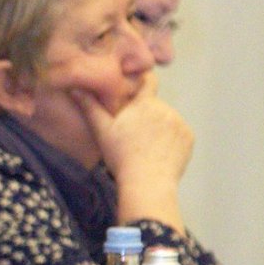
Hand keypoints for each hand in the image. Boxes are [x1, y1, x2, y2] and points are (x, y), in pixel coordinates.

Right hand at [74, 75, 190, 228]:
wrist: (147, 184)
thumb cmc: (122, 157)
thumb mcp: (102, 132)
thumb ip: (90, 107)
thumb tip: (75, 88)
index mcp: (145, 103)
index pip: (148, 80)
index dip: (143, 82)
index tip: (137, 89)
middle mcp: (165, 108)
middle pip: (155, 106)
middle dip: (147, 114)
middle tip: (134, 134)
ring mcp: (179, 123)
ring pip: (167, 120)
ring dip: (159, 127)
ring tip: (146, 147)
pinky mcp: (188, 138)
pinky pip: (179, 134)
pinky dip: (172, 140)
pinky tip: (159, 154)